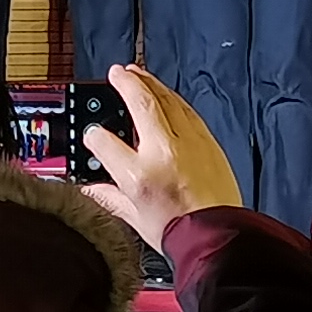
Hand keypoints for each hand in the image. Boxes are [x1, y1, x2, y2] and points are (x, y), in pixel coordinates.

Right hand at [76, 65, 243, 248]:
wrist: (219, 237)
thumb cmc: (181, 233)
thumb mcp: (135, 218)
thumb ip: (111, 198)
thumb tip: (92, 190)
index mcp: (138, 176)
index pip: (105, 143)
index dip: (95, 136)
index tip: (93, 135)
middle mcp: (163, 153)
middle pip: (141, 104)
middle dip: (126, 83)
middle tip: (117, 73)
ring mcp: (188, 144)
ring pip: (168, 101)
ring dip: (151, 84)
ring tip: (138, 74)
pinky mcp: (208, 143)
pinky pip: (188, 112)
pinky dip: (173, 100)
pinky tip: (167, 95)